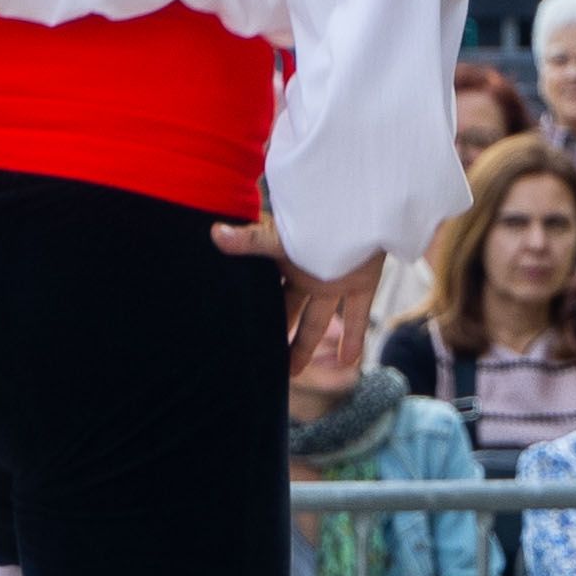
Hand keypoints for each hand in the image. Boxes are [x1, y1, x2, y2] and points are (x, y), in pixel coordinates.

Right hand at [218, 222, 382, 380]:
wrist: (360, 202)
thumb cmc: (316, 214)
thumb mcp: (280, 234)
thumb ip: (249, 241)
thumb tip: (214, 234)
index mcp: (282, 261)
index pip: (263, 291)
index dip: (251, 311)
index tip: (236, 332)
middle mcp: (305, 274)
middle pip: (286, 310)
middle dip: (275, 331)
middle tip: (260, 357)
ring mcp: (333, 281)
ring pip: (317, 321)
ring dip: (305, 345)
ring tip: (291, 372)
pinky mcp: (361, 283)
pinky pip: (357, 317)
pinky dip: (354, 339)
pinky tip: (349, 363)